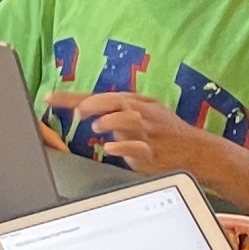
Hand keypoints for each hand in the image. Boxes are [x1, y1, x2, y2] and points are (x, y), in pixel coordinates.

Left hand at [47, 87, 222, 182]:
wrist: (199, 152)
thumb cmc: (168, 132)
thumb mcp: (146, 112)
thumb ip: (117, 110)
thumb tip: (85, 106)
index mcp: (135, 104)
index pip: (100, 96)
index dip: (73, 97)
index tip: (49, 97)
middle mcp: (140, 114)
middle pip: (115, 102)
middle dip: (94, 104)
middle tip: (77, 110)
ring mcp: (147, 133)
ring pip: (128, 121)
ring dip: (111, 120)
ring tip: (96, 126)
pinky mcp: (153, 154)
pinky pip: (138, 149)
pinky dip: (124, 147)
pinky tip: (111, 148)